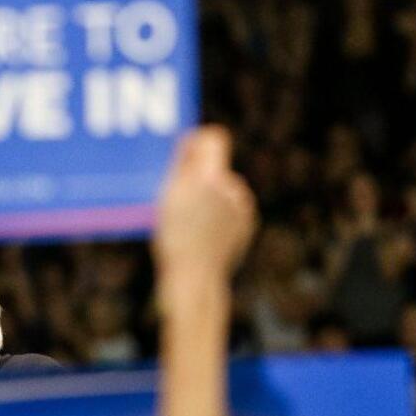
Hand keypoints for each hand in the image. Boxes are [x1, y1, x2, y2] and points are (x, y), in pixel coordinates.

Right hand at [153, 126, 256, 282]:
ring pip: (222, 189)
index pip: (214, 138)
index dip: (198, 141)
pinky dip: (217, 216)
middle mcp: (232, 187)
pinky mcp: (247, 224)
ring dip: (207, 198)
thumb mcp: (168, 197)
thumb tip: (192, 139)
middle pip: (214, 168)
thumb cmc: (174, 238)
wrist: (194, 277)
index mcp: (211, 176)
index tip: (184, 152)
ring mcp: (243, 206)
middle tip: (177, 203)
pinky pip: (230, 209)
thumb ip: (182, 163)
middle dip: (198, 178)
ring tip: (190, 224)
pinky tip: (204, 235)